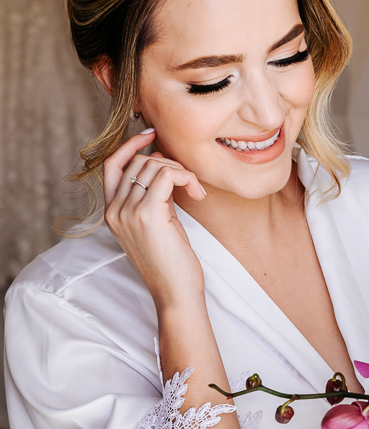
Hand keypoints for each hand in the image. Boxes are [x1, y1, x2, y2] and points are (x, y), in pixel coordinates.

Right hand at [103, 128, 206, 311]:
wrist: (175, 293)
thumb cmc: (171, 262)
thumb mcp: (155, 223)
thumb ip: (150, 196)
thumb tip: (158, 159)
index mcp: (111, 212)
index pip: (111, 165)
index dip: (130, 145)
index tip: (153, 135)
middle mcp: (114, 210)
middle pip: (137, 161)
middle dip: (167, 162)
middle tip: (188, 180)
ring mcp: (128, 212)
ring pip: (153, 166)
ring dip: (180, 172)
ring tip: (194, 191)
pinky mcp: (148, 214)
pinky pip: (167, 175)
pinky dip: (186, 177)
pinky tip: (197, 193)